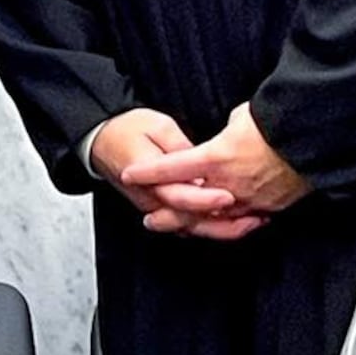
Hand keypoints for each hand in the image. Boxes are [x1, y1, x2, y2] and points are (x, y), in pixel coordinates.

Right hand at [90, 109, 241, 230]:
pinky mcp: (160, 209)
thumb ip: (180, 146)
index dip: (206, 198)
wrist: (101, 141)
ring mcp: (155, 208)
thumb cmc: (127, 128)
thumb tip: (200, 159)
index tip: (230, 195)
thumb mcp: (156, 125)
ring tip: (253, 222)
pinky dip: (210, 227)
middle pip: (190, 220)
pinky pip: (187, 225)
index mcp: (150, 177)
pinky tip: (232, 222)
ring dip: (222, 229)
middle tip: (255, 216)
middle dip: (224, 222)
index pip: (181, 195)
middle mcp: (153, 199)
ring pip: (191, 228)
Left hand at [120, 102, 309, 237]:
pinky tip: (221, 225)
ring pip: (213, 220)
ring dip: (194, 224)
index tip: (130, 174)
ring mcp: (248, 199)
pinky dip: (230, 224)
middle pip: (188, 205)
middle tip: (150, 219)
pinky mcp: (268, 207)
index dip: (149, 172)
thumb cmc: (275, 121)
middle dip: (167, 213)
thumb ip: (226, 132)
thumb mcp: (241, 116)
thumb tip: (225, 134)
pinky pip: (243, 221)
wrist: (309, 137)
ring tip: (181, 227)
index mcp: (217, 157)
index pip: (173, 167)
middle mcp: (228, 183)